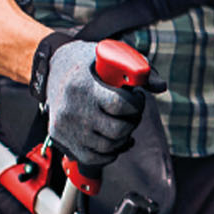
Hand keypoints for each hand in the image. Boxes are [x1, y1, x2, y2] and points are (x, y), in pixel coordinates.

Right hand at [40, 37, 149, 168]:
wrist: (52, 70)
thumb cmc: (88, 64)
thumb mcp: (111, 56)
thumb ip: (138, 69)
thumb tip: (161, 87)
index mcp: (83, 86)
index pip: (120, 106)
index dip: (137, 104)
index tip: (137, 98)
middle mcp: (71, 109)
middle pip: (117, 130)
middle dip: (132, 122)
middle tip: (132, 113)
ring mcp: (65, 128)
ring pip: (108, 147)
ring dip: (122, 138)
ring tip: (121, 123)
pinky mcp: (61, 139)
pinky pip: (94, 158)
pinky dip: (109, 152)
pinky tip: (112, 139)